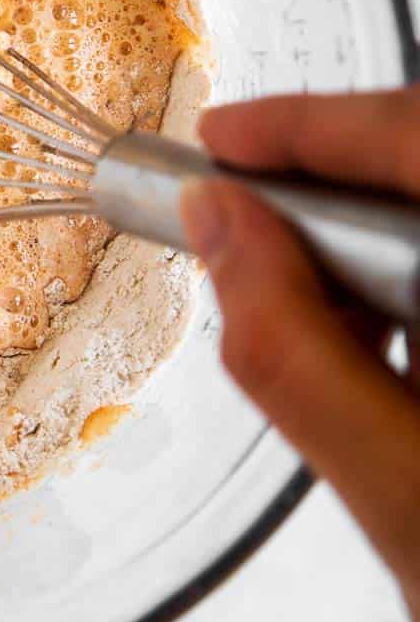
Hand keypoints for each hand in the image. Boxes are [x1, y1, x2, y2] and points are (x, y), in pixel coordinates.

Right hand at [180, 85, 419, 621]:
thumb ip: (292, 350)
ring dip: (377, 252)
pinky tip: (392, 356)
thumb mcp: (401, 496)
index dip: (316, 124)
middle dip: (337, 194)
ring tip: (330, 333)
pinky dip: (418, 295)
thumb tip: (221, 229)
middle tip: (245, 236)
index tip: (226, 138)